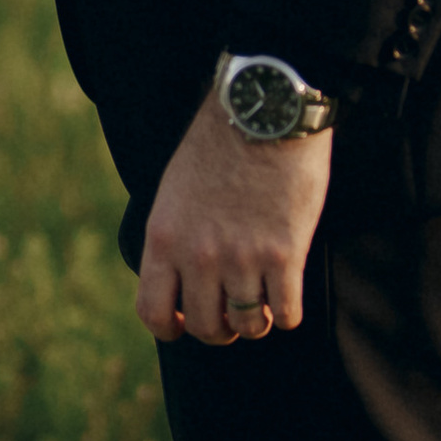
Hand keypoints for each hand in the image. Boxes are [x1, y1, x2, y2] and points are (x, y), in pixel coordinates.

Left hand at [137, 91, 332, 344]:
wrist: (265, 112)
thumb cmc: (220, 144)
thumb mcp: (175, 191)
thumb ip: (175, 237)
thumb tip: (180, 279)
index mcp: (165, 238)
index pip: (153, 311)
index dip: (170, 328)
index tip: (185, 323)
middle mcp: (200, 255)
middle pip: (206, 327)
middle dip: (220, 329)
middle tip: (232, 315)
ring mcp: (243, 258)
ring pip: (249, 326)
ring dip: (257, 322)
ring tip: (263, 304)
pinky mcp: (285, 255)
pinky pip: (287, 313)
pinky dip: (288, 313)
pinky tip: (287, 295)